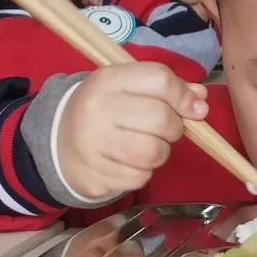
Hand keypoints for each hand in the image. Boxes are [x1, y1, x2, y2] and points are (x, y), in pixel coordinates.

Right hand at [56, 62, 208, 198]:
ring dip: (161, 152)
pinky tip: (129, 162)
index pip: (160, 80)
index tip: (193, 108)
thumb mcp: (128, 88)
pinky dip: (144, 172)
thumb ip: (167, 88)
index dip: (184, 96)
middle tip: (166, 130)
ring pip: (154, 152)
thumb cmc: (104, 111)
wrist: (56, 141)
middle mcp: (97, 109)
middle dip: (175, 128)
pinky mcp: (94, 175)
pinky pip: (140, 177)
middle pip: (161, 118)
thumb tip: (200, 98)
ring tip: (148, 146)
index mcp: (108, 80)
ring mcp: (92, 145)